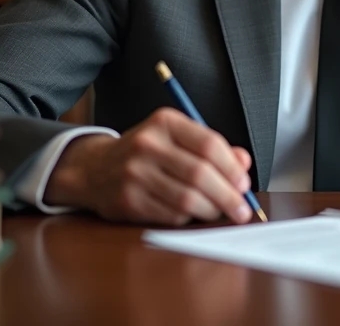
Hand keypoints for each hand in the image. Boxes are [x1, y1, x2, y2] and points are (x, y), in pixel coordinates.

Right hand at [44, 108, 255, 226]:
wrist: (95, 168)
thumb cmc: (147, 153)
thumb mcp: (176, 138)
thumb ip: (212, 147)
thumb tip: (243, 163)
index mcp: (165, 122)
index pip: (209, 144)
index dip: (231, 167)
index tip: (244, 183)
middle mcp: (147, 145)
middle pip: (200, 174)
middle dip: (228, 196)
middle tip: (241, 208)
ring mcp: (134, 174)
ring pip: (187, 199)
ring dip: (211, 210)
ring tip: (221, 212)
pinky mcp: (128, 201)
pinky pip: (170, 215)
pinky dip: (188, 218)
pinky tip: (193, 214)